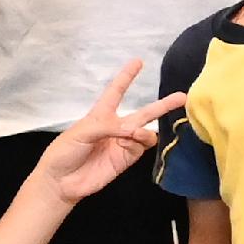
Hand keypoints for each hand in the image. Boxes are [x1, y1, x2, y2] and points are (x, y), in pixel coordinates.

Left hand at [24, 62, 187, 202]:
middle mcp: (115, 127)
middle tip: (182, 97)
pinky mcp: (125, 160)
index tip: (138, 61)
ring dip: (144, 130)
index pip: (116, 91)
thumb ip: (108, 126)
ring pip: (145, 132)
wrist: (61, 181)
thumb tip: (133, 129)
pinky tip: (130, 141)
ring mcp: (122, 144)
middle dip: (162, 105)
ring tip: (133, 133)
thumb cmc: (65, 151)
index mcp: (100, 115)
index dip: (126, 77)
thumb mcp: (82, 131)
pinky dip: (140, 142)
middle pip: (143, 113)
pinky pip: (141, 148)